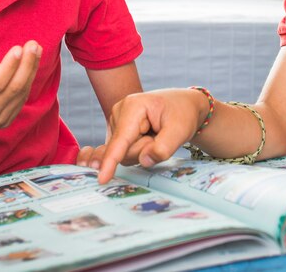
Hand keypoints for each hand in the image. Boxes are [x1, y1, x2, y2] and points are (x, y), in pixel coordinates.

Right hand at [0, 41, 41, 140]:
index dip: (9, 66)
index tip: (18, 48)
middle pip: (14, 88)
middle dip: (27, 64)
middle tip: (33, 45)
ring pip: (22, 93)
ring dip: (31, 70)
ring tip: (36, 50)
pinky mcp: (6, 119)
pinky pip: (22, 98)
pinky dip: (29, 80)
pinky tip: (32, 63)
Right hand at [78, 89, 205, 183]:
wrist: (184, 105)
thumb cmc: (182, 113)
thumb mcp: (180, 130)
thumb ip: (163, 148)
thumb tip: (144, 161)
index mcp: (132, 106)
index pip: (120, 140)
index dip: (110, 161)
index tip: (102, 179)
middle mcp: (119, 112)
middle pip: (123, 151)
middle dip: (143, 150)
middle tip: (160, 135)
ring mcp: (116, 122)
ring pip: (123, 153)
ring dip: (142, 150)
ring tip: (155, 134)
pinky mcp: (117, 131)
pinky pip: (122, 152)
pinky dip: (135, 150)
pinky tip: (143, 139)